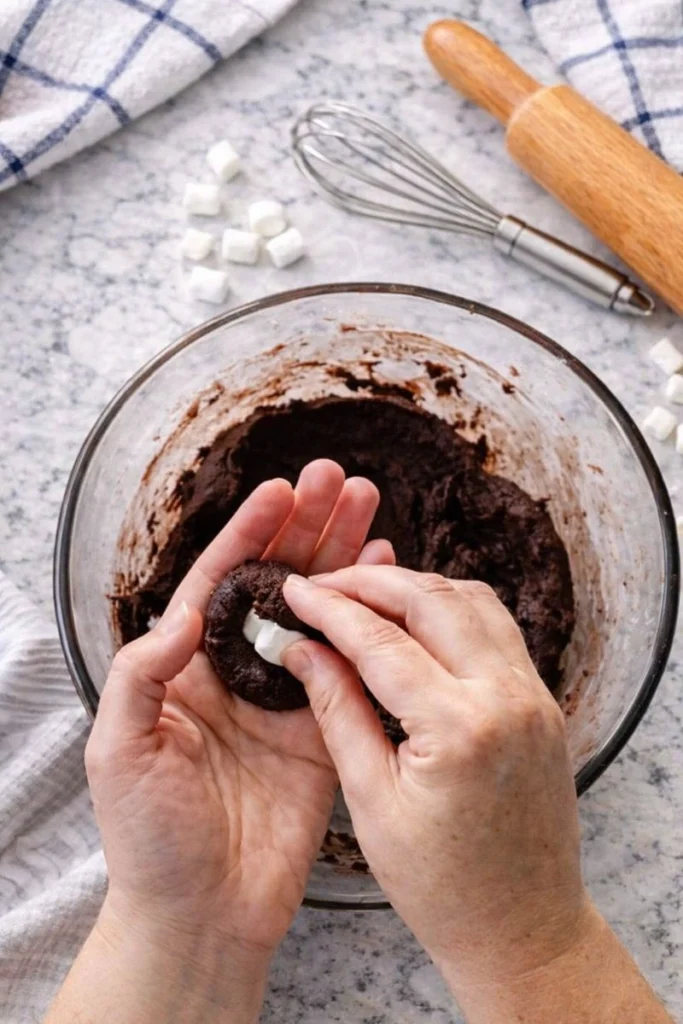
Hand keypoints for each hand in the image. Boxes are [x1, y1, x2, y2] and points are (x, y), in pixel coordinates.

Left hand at [85, 462, 394, 967]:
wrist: (202, 913)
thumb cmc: (148, 838)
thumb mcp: (119, 749)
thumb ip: (141, 674)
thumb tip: (183, 613)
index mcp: (187, 667)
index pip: (222, 579)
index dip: (251, 532)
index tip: (279, 489)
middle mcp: (239, 672)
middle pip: (279, 582)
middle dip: (308, 528)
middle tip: (337, 479)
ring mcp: (285, 698)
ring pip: (321, 611)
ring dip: (345, 558)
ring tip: (369, 507)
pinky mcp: (325, 731)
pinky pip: (351, 665)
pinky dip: (371, 622)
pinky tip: (387, 580)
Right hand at [281, 567, 587, 994]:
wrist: (523, 929)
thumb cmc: (441, 885)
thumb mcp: (372, 801)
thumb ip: (337, 711)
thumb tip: (302, 648)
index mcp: (458, 727)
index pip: (381, 640)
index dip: (330, 609)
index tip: (296, 590)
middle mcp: (506, 697)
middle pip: (432, 599)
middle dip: (372, 583)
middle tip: (325, 583)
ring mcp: (534, 695)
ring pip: (472, 600)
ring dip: (416, 588)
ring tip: (365, 596)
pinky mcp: (543, 701)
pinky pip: (497, 628)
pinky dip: (453, 609)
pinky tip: (417, 621)